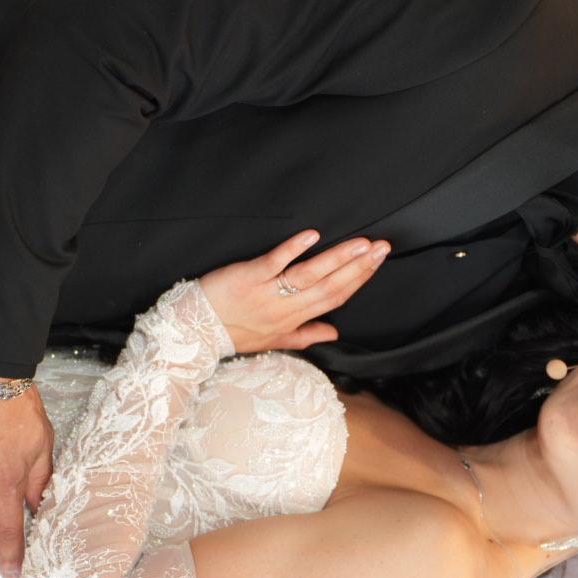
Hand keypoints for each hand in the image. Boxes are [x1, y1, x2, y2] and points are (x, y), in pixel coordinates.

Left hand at [199, 230, 389, 354]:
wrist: (194, 332)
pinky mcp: (249, 278)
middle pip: (330, 286)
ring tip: (362, 243)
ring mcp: (268, 292)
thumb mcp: (272, 341)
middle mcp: (286, 308)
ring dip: (338, 259)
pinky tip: (312, 236)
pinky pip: (275, 262)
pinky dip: (294, 249)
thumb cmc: (232, 334)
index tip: (378, 262)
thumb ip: (305, 336)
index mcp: (293, 320)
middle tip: (383, 247)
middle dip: (359, 266)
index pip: (335, 299)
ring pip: (310, 276)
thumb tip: (334, 333)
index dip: (359, 280)